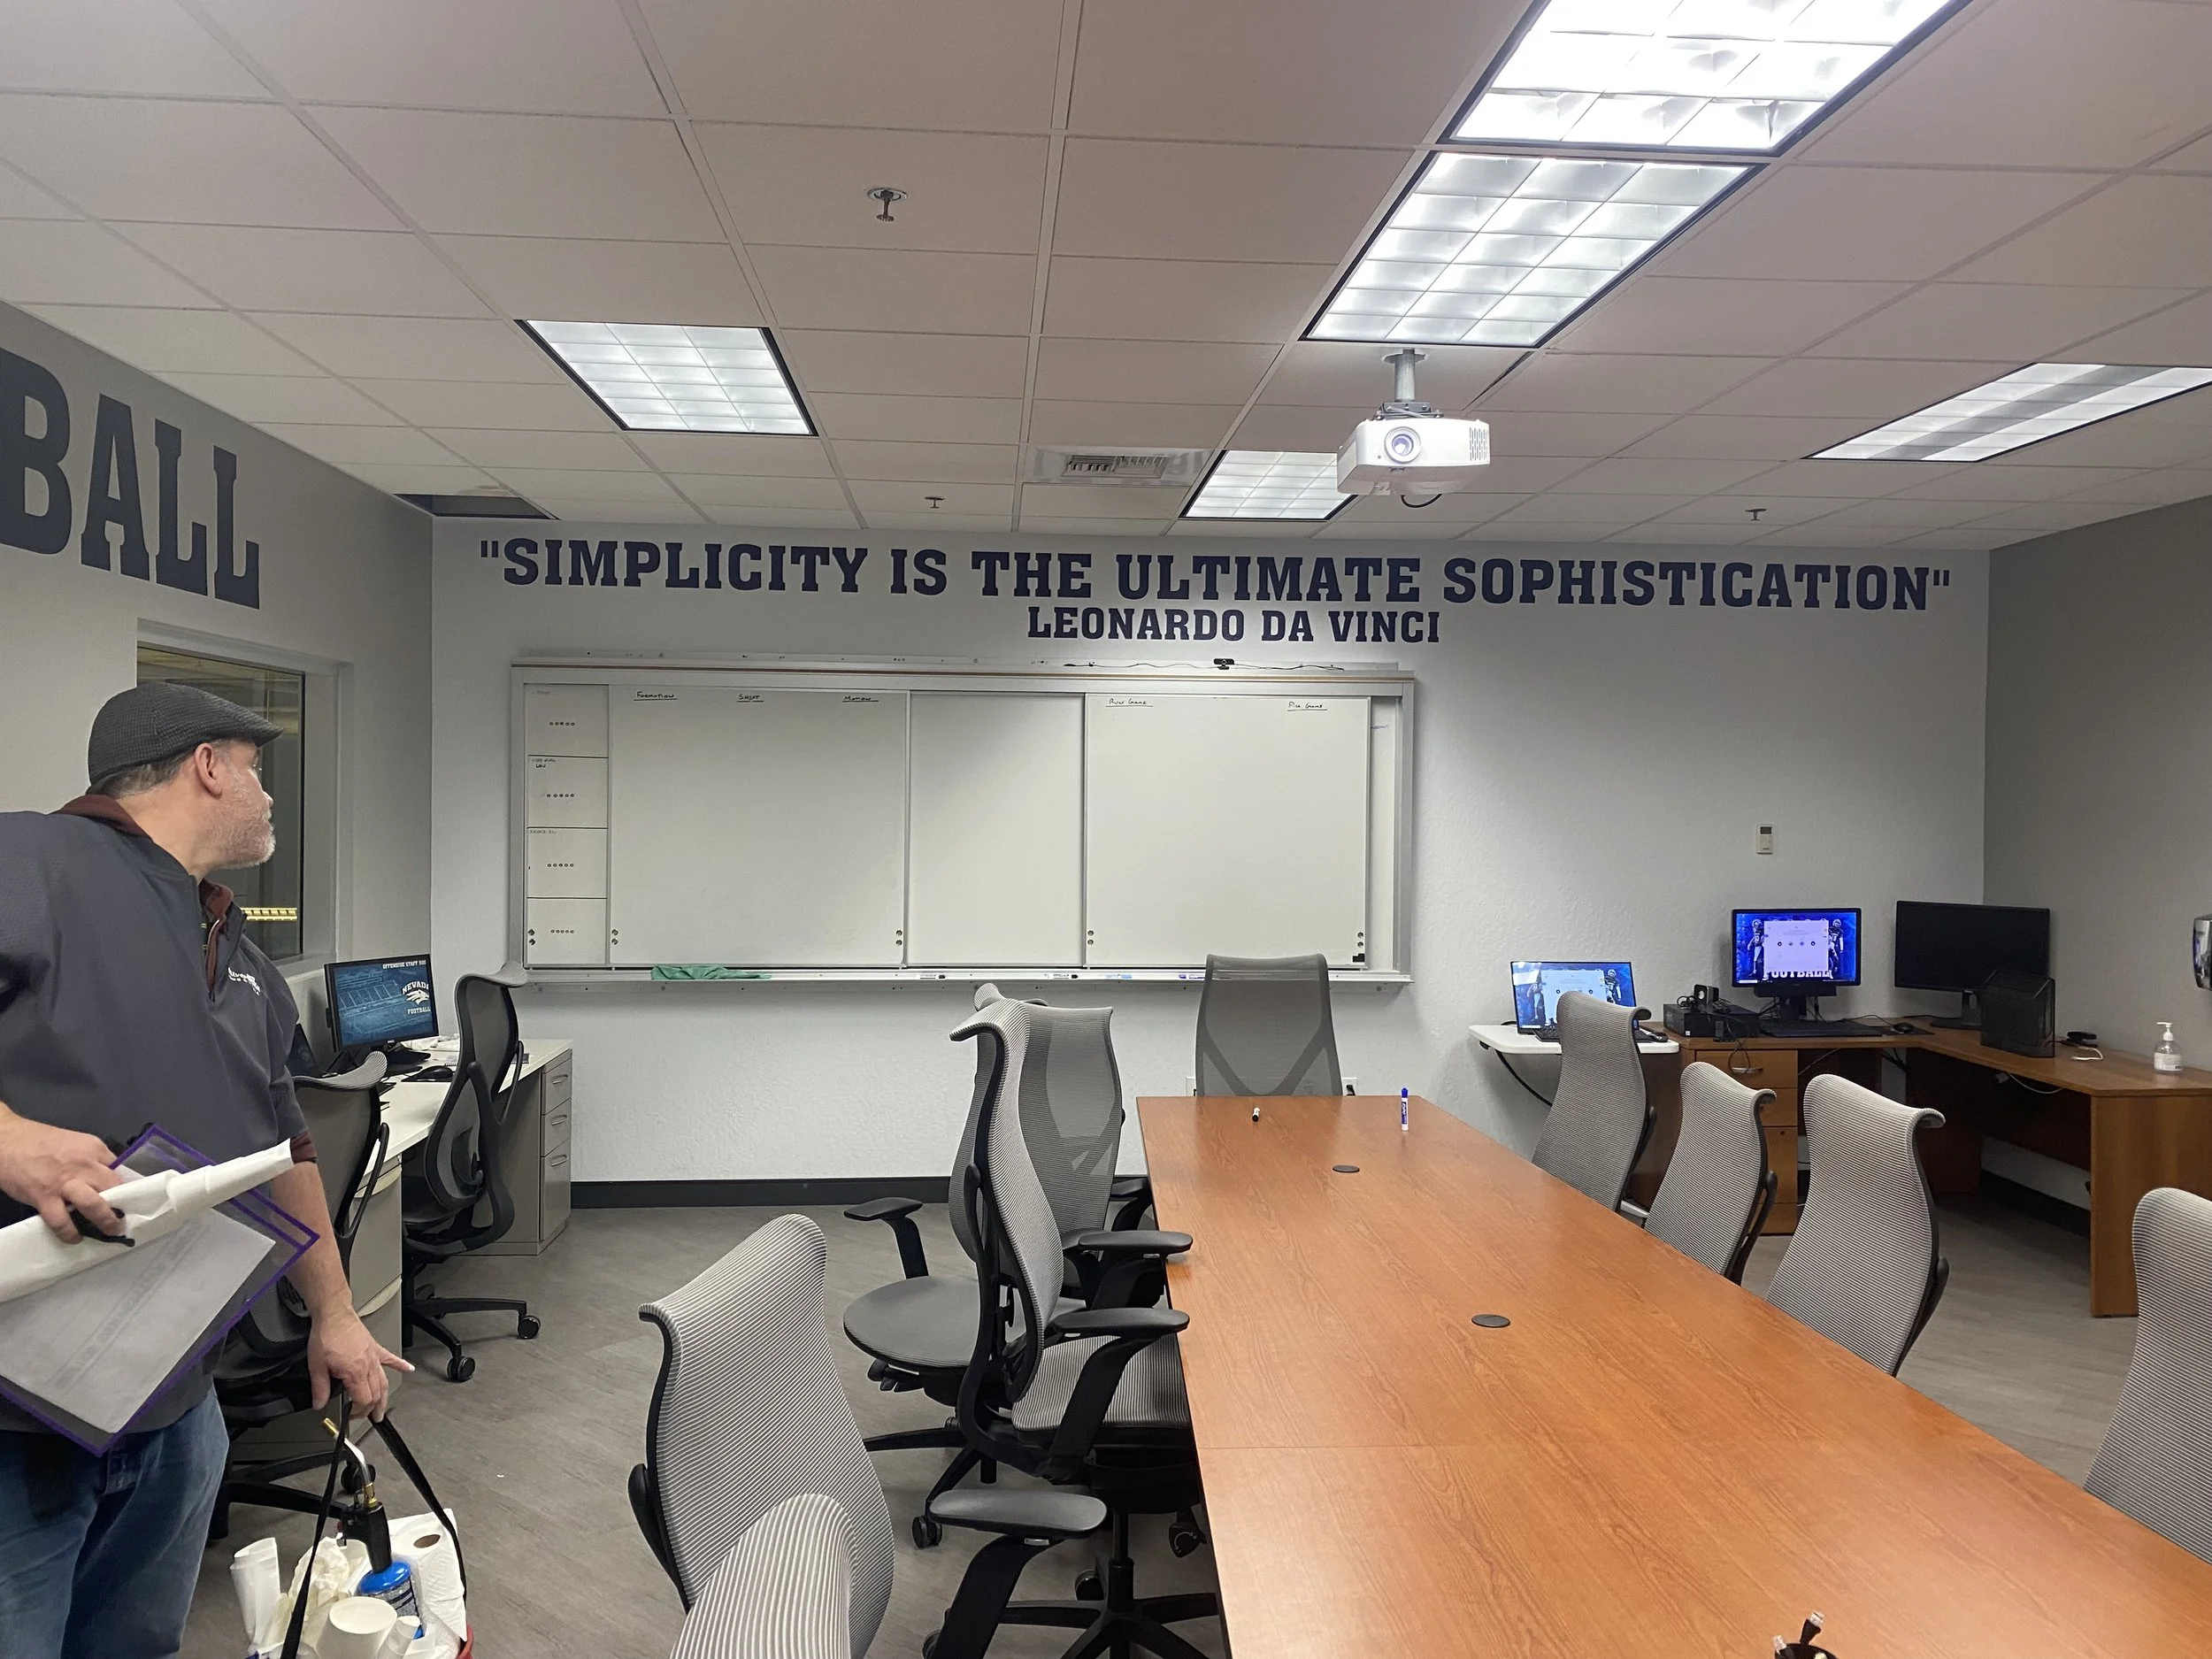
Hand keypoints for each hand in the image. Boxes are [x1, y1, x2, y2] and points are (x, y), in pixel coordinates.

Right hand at [0, 1104, 125, 1241]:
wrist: (5, 1139)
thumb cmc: (39, 1142)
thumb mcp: (74, 1143)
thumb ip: (91, 1161)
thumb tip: (104, 1181)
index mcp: (94, 1149)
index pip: (121, 1170)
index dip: (127, 1188)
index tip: (130, 1201)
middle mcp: (84, 1164)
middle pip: (114, 1187)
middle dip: (122, 1206)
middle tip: (123, 1220)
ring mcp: (64, 1182)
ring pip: (95, 1205)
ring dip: (105, 1222)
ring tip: (109, 1232)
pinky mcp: (44, 1197)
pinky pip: (62, 1221)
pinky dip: (70, 1233)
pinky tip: (74, 1237)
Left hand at [309, 1308, 412, 1421]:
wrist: (334, 1314)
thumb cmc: (327, 1335)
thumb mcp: (316, 1365)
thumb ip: (319, 1387)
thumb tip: (319, 1403)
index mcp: (355, 1372)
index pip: (363, 1399)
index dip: (358, 1412)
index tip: (351, 1415)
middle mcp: (368, 1366)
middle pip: (376, 1394)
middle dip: (372, 1409)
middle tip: (369, 1418)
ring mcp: (374, 1357)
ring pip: (384, 1382)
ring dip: (385, 1397)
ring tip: (384, 1408)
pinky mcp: (375, 1348)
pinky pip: (391, 1359)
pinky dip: (401, 1365)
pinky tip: (408, 1369)